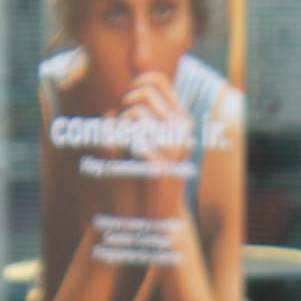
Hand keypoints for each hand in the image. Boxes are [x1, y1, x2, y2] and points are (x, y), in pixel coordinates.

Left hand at [107, 71, 193, 221]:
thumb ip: (141, 112)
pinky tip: (123, 163)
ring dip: (119, 129)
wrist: (152, 220)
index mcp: (181, 120)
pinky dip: (118, 146)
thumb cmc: (142, 176)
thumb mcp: (145, 138)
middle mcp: (182, 130)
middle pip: (140, 95)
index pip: (154, 80)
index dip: (134, 87)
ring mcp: (173, 148)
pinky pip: (128, 137)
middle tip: (123, 132)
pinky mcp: (159, 165)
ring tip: (124, 150)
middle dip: (124, 109)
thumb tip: (129, 86)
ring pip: (132, 115)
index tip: (128, 108)